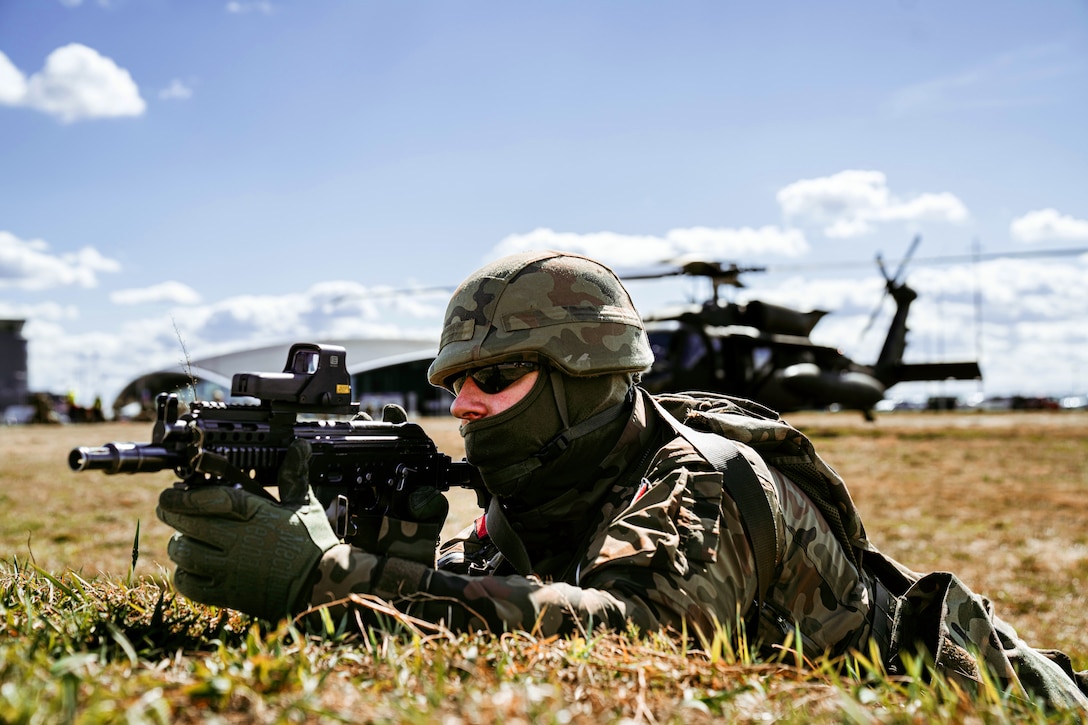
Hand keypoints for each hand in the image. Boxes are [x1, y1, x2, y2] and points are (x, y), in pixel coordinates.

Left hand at [156, 439, 339, 620]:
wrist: (320, 584)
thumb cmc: (312, 543)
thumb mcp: (304, 504)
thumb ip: (293, 475)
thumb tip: (299, 447)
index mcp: (256, 515)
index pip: (212, 500)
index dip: (186, 495)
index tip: (171, 492)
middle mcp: (239, 541)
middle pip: (190, 525)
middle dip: (172, 514)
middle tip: (166, 508)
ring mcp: (230, 569)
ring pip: (186, 554)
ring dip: (178, 544)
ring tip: (181, 538)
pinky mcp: (228, 593)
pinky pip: (191, 585)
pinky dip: (183, 575)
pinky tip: (188, 568)